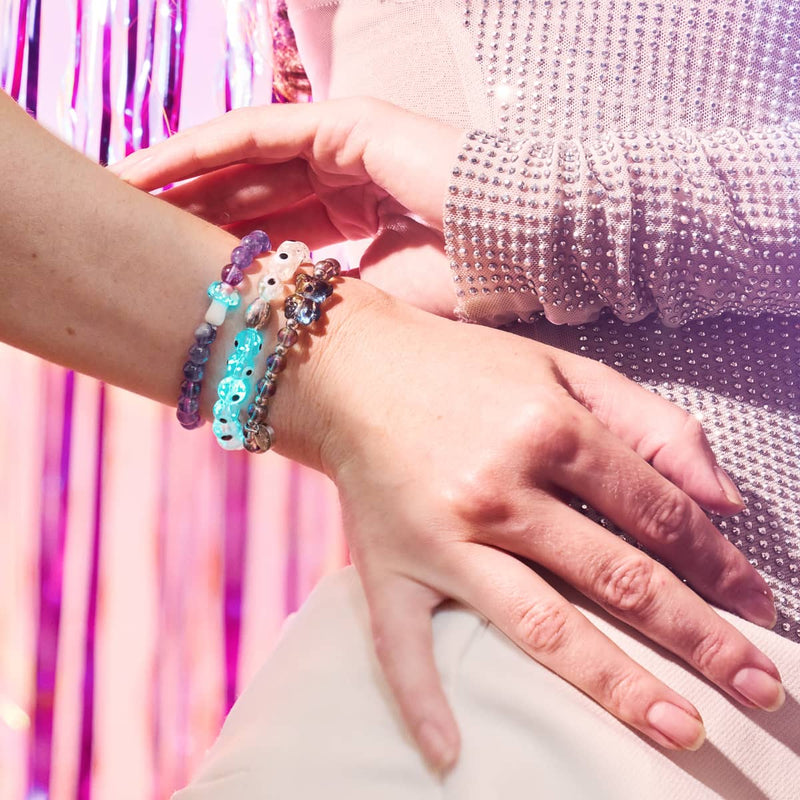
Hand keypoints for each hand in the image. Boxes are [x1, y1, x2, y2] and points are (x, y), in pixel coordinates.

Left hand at [110, 97, 460, 312]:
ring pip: (242, 161)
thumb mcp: (371, 307)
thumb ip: (322, 310)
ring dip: (178, 179)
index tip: (170, 283)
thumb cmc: (460, 292)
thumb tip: (270, 346)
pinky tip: (146, 167)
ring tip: (116, 198)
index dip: (219, 257)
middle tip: (123, 241)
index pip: (272, 236)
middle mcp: (345, 180)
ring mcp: (345, 146)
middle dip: (185, 219)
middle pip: (248, 198)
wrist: (519, 255)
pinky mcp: (345, 123)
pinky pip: (257, 130)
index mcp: (358, 223)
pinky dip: (201, 147)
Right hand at [278, 280, 781, 771]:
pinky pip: (404, 645)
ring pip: (542, 624)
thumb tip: (725, 497)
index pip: (659, 513)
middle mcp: (500, 489)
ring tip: (683, 730)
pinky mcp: (388, 566)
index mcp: (549, 429)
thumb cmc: (464, 368)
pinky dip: (424, 702)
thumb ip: (650, 422)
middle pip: (619, 578)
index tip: (757, 607)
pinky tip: (453, 756)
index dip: (720, 565)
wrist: (353, 368)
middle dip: (701, 637)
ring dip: (617, 684)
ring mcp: (442, 537)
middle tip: (762, 688)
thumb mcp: (564, 369)